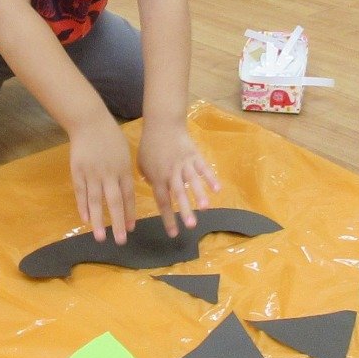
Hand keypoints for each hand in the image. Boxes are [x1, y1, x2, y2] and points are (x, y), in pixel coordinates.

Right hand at [69, 115, 135, 243]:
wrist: (89, 122)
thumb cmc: (110, 136)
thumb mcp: (124, 153)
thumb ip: (124, 173)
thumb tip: (126, 191)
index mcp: (123, 169)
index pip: (128, 196)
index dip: (130, 213)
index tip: (131, 228)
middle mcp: (109, 174)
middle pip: (114, 202)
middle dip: (118, 223)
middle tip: (121, 241)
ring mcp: (92, 174)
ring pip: (96, 201)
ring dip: (98, 221)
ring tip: (100, 237)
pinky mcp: (78, 172)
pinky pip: (81, 193)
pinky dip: (83, 207)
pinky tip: (85, 220)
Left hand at [138, 123, 220, 237]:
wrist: (162, 124)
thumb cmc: (150, 145)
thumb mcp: (141, 164)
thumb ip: (148, 178)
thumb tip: (153, 189)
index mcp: (157, 177)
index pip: (162, 201)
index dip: (168, 218)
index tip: (174, 233)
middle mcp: (171, 173)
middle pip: (178, 194)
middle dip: (185, 210)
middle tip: (191, 225)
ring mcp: (184, 164)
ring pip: (192, 181)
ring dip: (199, 195)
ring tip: (206, 209)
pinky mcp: (194, 155)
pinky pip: (203, 168)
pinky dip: (210, 178)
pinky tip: (217, 189)